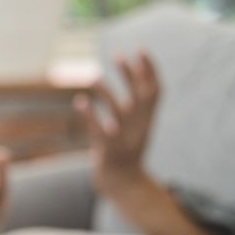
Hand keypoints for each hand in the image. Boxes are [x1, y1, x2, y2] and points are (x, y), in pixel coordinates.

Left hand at [75, 50, 160, 196]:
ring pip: (118, 113)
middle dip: (131, 74)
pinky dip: (91, 116)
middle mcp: (139, 129)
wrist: (123, 185)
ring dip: (106, 93)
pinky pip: (100, 132)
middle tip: (118, 54)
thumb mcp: (133, 128)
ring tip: (94, 76)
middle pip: (140, 97)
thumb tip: (132, 77)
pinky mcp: (109, 153)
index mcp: (147, 121)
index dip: (150, 70)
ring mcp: (125, 141)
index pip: (155, 91)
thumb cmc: (125, 152)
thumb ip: (133, 106)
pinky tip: (80, 102)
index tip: (140, 49)